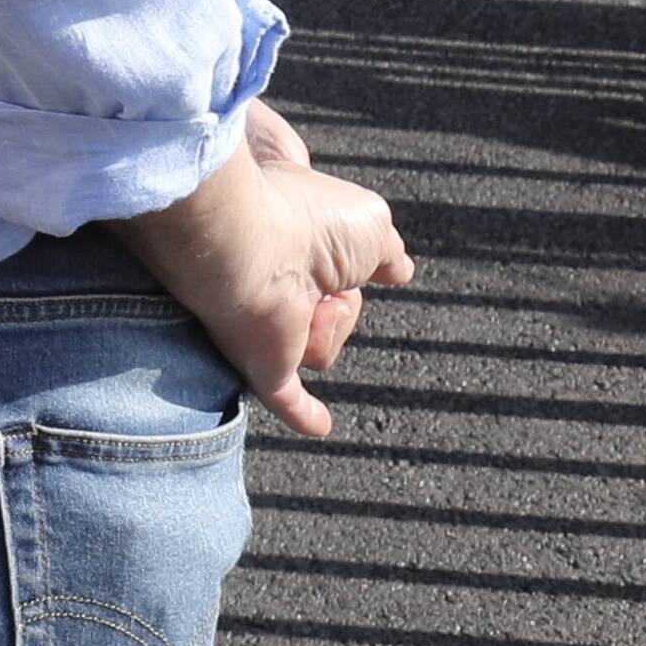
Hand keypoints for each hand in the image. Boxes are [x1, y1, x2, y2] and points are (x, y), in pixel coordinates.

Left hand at [111, 103, 413, 436]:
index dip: (334, 260)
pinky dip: (303, 412)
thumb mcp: (370, 223)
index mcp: (292, 241)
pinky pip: (284, 396)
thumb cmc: (305, 221)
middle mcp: (273, 283)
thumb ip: (385, 249)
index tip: (333, 261)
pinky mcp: (259, 363)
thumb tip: (399, 268)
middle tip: (322, 277)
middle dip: (340, 298)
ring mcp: (264, 325)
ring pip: (323, 349)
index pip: (322, 263)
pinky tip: (317, 425)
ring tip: (306, 303)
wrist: (246, 243)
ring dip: (329, 329)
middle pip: (331, 309)